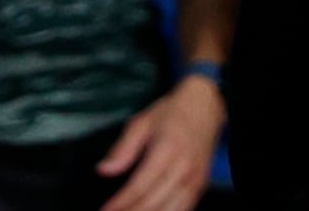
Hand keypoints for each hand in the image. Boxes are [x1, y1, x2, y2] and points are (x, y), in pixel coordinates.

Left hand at [96, 73, 224, 210]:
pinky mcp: (200, 187)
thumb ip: (122, 148)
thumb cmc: (171, 114)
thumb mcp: (141, 122)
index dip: (120, 203)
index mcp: (166, 151)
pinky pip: (183, 210)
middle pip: (153, 203)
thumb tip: (103, 170)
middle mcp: (183, 169)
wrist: (204, 108)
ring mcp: (194, 181)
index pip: (139, 186)